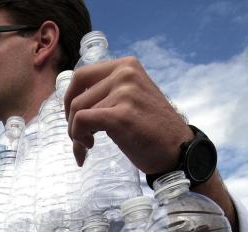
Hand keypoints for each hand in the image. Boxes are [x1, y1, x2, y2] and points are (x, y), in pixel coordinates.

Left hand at [64, 57, 192, 173]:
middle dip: (70, 120)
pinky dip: (78, 140)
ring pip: (77, 111)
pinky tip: (88, 149)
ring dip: (75, 134)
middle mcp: (125, 74)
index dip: (70, 98)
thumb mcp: (131, 97)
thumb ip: (109, 91)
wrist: (176, 149)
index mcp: (126, 66)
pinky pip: (81, 123)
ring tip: (87, 145)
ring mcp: (124, 93)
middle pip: (76, 96)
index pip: (81, 75)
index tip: (74, 116)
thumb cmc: (151, 128)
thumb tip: (73, 99)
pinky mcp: (121, 115)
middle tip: (78, 135)